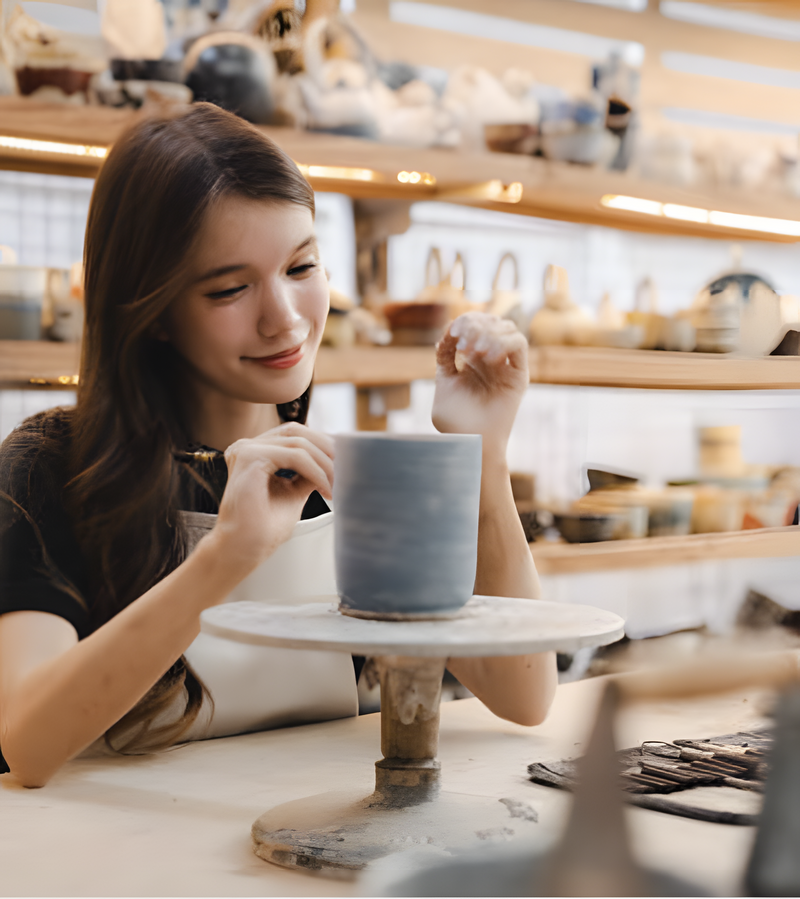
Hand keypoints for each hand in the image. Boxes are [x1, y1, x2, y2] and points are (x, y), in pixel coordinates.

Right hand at [209, 422, 333, 573]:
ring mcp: (246, 449)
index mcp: (255, 452)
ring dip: (325, 463)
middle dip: (326, 449)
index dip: (321, 445)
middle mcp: (247, 446)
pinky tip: (325, 488)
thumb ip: (308, 473)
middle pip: (297, 431)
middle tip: (345, 470)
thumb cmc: (263, 528)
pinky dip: (316, 471)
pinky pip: (295, 456)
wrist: (242, 550)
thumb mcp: (294, 492)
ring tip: (336, 484)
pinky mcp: (250, 457)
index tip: (343, 464)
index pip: (294, 434)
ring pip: (299, 443)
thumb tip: (334, 460)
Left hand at [432, 312, 527, 459]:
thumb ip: (445, 358)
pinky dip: (503, 342)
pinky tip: (488, 356)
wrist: (472, 444)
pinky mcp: (518, 375)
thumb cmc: (455, 423)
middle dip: (474, 325)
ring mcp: (505, 366)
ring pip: (506, 327)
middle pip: (490, 321)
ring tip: (474, 351)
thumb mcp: (443, 384)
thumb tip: (446, 336)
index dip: (462, 323)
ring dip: (488, 333)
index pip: (471, 325)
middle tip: (464, 344)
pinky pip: (519, 344)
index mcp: (470, 360)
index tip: (452, 333)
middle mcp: (490, 359)